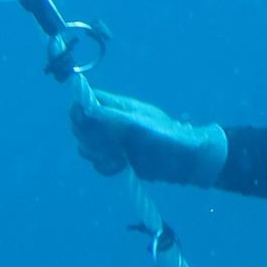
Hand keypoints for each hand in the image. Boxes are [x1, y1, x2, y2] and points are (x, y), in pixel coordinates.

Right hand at [69, 86, 227, 185]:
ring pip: (87, 146)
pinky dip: (104, 167)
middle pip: (82, 125)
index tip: (85, 124)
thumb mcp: (137, 126)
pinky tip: (120, 167)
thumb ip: (109, 117)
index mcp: (120, 107)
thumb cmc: (167, 139)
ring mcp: (116, 140)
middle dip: (89, 137)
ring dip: (96, 154)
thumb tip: (83, 109)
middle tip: (108, 145)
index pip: (87, 99)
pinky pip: (98, 162)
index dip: (80, 110)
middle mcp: (114, 122)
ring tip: (117, 158)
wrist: (186, 163)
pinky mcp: (118, 158)